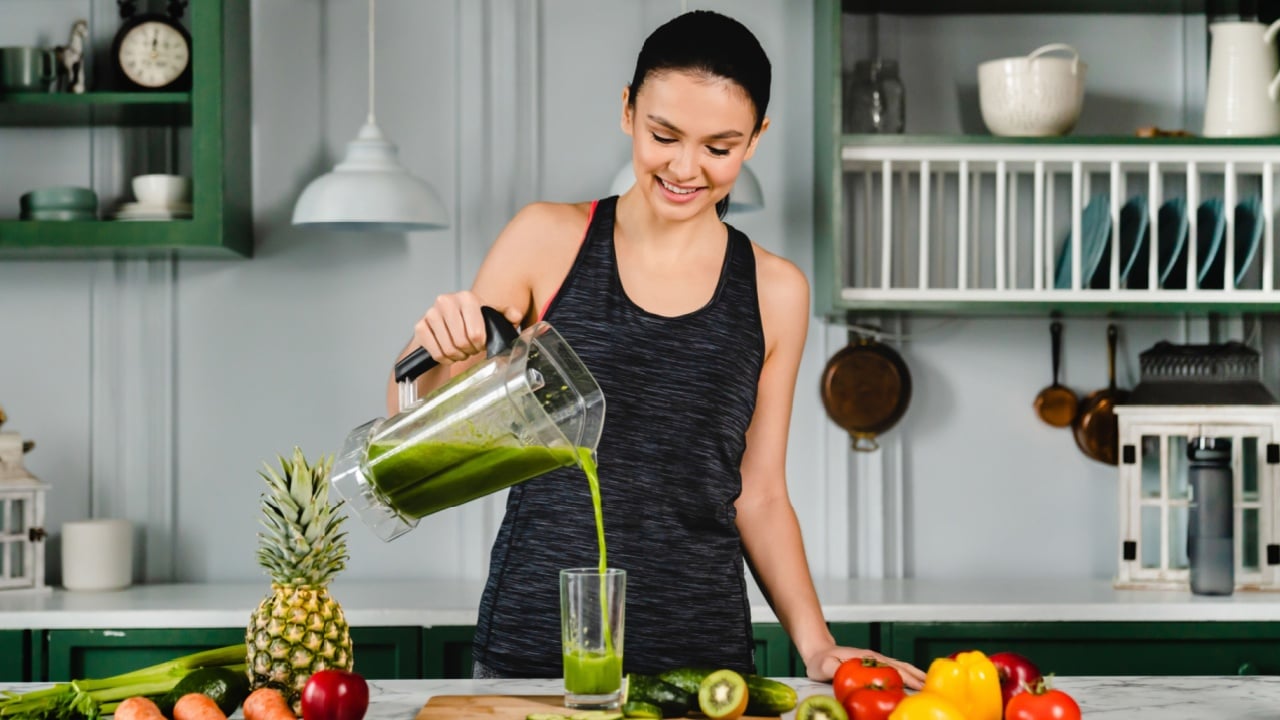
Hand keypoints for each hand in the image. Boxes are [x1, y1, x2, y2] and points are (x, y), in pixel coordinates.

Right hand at [411, 291, 523, 364]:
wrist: (444, 323)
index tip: (481, 343)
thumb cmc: (470, 320)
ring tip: (461, 350)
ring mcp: (431, 313)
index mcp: (466, 297)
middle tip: (471, 349)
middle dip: (469, 350)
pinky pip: (436, 353)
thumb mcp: (490, 315)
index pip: (476, 333)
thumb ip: (506, 315)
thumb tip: (515, 316)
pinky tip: (448, 353)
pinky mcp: (420, 326)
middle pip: (462, 342)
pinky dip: (444, 358)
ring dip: (457, 355)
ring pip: (448, 349)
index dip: (480, 344)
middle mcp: (446, 301)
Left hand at [805, 645, 925, 690]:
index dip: (907, 678)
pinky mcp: (875, 665)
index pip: (893, 669)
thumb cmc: (821, 660)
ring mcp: (877, 661)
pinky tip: (914, 684)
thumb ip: (834, 670)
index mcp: (867, 659)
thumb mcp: (824, 666)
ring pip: (902, 668)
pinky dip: (908, 676)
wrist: (818, 651)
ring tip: (929, 687)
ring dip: (916, 676)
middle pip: (902, 668)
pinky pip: (896, 670)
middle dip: (918, 678)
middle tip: (932, 690)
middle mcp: (876, 658)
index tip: (919, 688)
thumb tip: (844, 675)